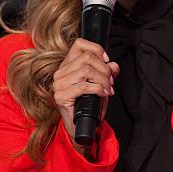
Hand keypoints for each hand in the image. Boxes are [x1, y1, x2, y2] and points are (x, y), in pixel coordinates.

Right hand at [52, 38, 119, 154]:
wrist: (80, 126)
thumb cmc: (89, 104)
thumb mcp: (101, 84)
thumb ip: (108, 72)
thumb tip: (113, 65)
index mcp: (68, 65)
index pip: (79, 44)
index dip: (96, 49)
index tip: (107, 61)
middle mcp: (61, 72)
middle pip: (87, 58)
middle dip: (104, 70)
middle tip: (110, 82)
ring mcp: (59, 84)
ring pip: (86, 71)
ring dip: (102, 80)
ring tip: (107, 89)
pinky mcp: (60, 96)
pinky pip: (83, 86)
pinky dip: (98, 89)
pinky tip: (103, 94)